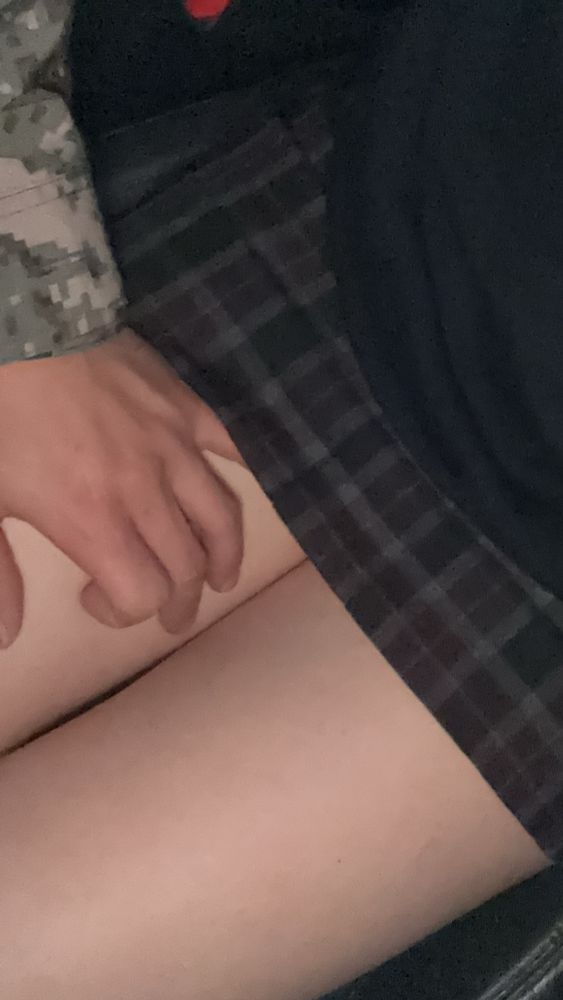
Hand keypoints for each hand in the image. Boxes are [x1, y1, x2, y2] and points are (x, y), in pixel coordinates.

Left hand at [0, 328, 242, 644]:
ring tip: (221, 578)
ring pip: (220, 518)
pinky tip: (249, 487)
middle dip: (181, 600)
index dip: (126, 613)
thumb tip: (9, 637)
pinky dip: (247, 472)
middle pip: (185, 565)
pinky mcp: (186, 408)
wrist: (25, 325)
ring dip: (224, 556)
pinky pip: (232, 446)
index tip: (95, 601)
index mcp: (94, 521)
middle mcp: (146, 492)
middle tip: (170, 613)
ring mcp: (174, 448)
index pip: (142, 592)